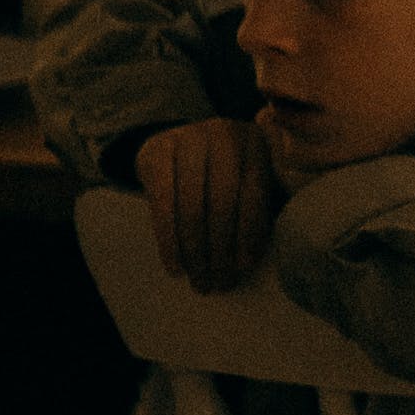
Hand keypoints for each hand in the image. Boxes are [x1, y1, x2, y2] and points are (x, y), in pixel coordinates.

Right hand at [136, 117, 284, 290]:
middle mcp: (224, 132)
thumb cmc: (221, 174)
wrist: (176, 146)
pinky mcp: (158, 150)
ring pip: (192, 204)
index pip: (254, 192)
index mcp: (254, 141)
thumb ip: (256, 209)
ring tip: (200, 281)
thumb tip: (251, 259)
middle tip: (219, 283)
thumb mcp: (245, 181)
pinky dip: (169, 240)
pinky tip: (175, 267)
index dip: (250, 233)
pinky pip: (163, 202)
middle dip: (221, 248)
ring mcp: (189, 137)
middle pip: (223, 199)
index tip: (244, 268)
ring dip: (196, 251)